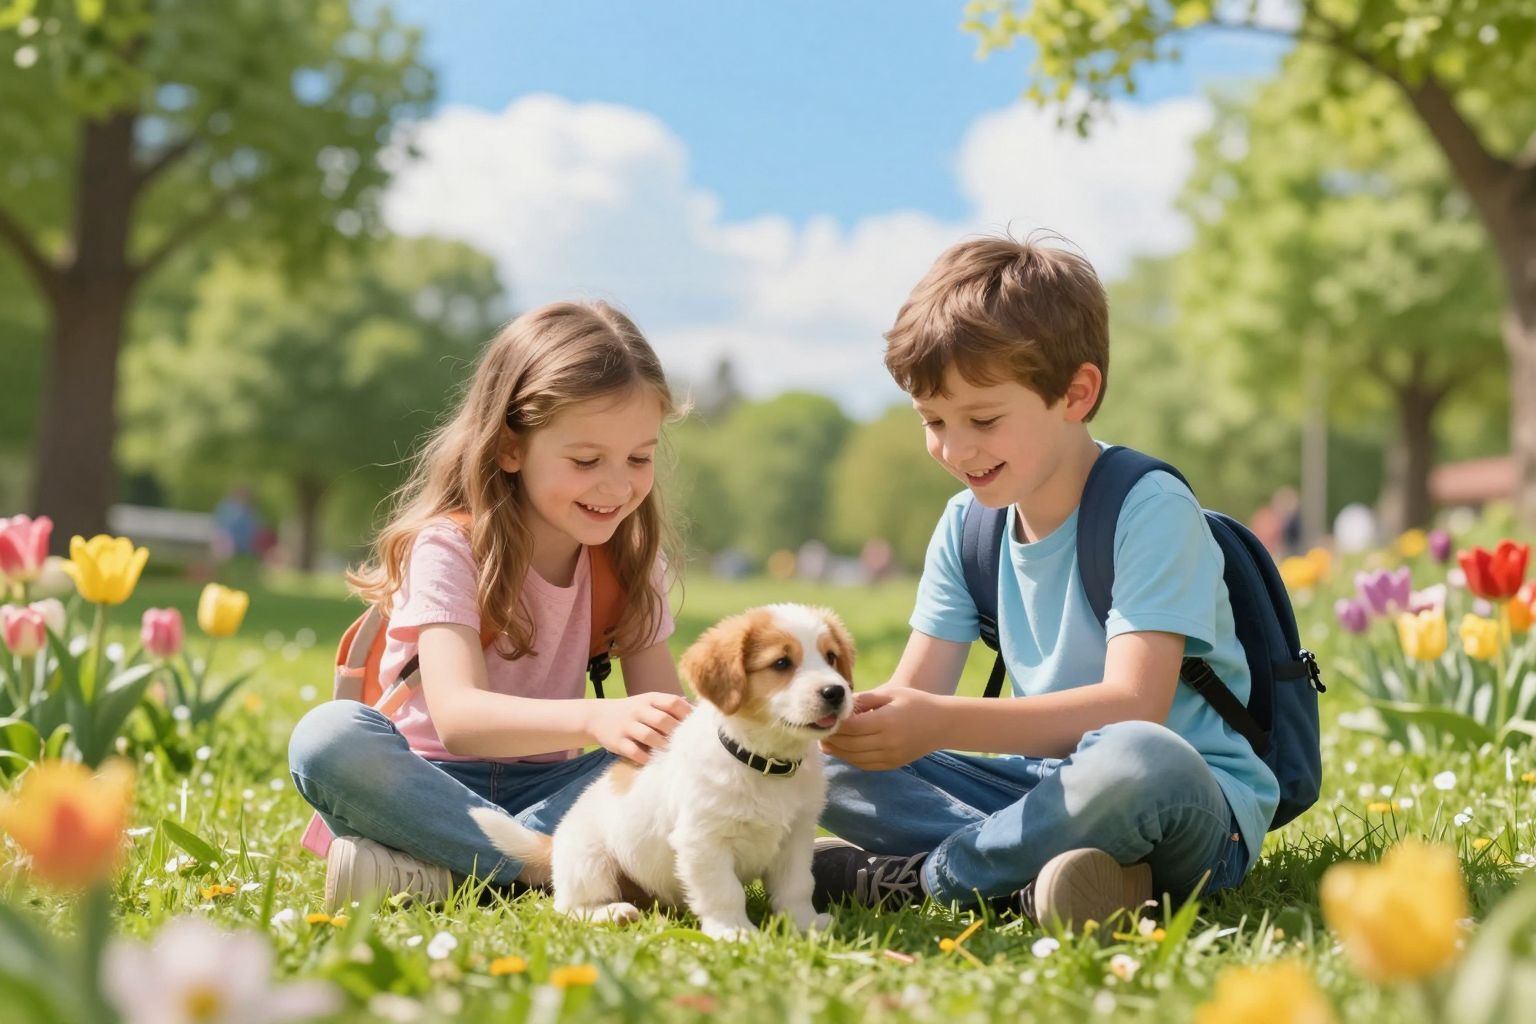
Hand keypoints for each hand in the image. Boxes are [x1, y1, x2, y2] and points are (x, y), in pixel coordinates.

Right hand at [586, 692, 691, 763]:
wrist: (597, 717)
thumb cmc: (632, 711)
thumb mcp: (648, 702)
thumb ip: (669, 705)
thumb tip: (697, 708)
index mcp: (650, 699)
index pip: (672, 702)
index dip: (686, 713)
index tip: (695, 725)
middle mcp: (638, 710)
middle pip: (663, 720)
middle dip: (676, 732)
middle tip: (684, 742)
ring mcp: (627, 726)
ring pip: (649, 736)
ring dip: (662, 745)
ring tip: (670, 751)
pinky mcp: (618, 742)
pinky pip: (634, 751)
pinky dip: (645, 757)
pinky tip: (652, 760)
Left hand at [819, 688, 941, 770]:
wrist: (942, 723)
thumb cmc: (915, 702)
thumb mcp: (891, 694)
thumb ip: (865, 700)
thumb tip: (840, 706)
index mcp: (887, 721)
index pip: (852, 727)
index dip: (835, 724)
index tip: (824, 717)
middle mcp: (888, 742)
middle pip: (850, 744)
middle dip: (832, 738)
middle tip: (818, 730)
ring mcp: (890, 756)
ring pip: (855, 758)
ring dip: (837, 751)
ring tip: (825, 741)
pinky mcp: (892, 764)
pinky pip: (865, 764)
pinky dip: (850, 758)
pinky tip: (842, 750)